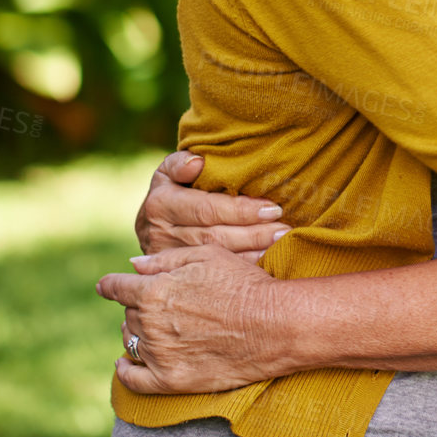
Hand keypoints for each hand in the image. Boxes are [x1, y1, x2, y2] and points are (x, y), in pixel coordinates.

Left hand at [97, 244, 288, 393]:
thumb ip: (166, 259)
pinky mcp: (169, 380)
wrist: (273, 324)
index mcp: (155, 290)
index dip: (111, 284)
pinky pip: (133, 379)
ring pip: (130, 341)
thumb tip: (133, 264)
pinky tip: (125, 363)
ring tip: (154, 327)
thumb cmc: (244, 284)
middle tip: (161, 303)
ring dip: (136, 332)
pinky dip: (125, 370)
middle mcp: (149, 323)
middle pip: (128, 313)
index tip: (106, 285)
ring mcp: (158, 354)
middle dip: (139, 306)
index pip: (118, 287)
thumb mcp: (209, 256)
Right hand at [136, 151, 287, 260]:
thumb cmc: (173, 186)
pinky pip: (213, 272)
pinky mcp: (177, 274)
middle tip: (283, 229)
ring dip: (252, 252)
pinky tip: (266, 261)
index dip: (241, 210)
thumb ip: (180, 163)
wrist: (152, 220)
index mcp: (160, 204)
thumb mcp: (170, 170)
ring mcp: (168, 258)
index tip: (272, 208)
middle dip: (253, 234)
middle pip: (214, 236)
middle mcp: (161, 233)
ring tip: (280, 243)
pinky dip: (242, 267)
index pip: (207, 209)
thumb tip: (197, 163)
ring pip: (215, 256)